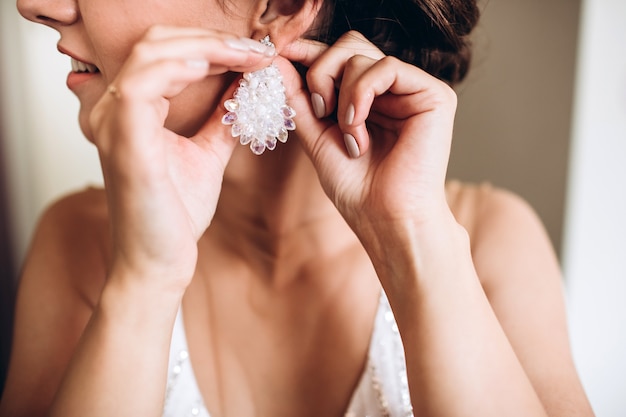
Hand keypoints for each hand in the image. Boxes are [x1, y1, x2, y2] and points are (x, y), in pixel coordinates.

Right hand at [89, 26, 274, 290]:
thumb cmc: (174, 213)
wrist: (159, 261)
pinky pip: (143, 86)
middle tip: (256, 50)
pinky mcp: (123, 142)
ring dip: (206, 48)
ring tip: (247, 56)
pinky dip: (180, 70)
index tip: (255, 53)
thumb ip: (222, 117)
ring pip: (152, 54)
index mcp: (131, 108)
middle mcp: (113, 108)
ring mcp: (113, 122)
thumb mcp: (207, 153)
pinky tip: (213, 71)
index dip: (211, 43)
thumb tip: (245, 84)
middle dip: (213, 38)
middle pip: (158, 42)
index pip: (165, 51)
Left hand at [280, 31, 457, 237]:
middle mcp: (392, 90)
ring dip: (342, 97)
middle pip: (349, 45)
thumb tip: (277, 59)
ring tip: (349, 138)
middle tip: (318, 109)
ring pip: (362, 55)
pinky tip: (357, 126)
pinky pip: (386, 68)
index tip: (279, 54)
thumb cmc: (358, 190)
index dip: (308, 51)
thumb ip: (299, 99)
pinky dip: (361, 95)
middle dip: (321, 71)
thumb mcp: (317, 138)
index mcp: (369, 98)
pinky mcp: (434, 94)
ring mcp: (413, 90)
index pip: (339, 56)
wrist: (387, 220)